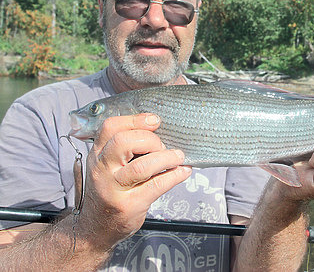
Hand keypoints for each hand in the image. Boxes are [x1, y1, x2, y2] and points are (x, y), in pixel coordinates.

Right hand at [78, 113, 191, 248]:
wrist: (96, 227)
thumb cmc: (109, 190)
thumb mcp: (107, 164)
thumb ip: (124, 147)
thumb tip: (157, 129)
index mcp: (97, 154)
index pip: (110, 127)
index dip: (135, 120)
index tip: (155, 120)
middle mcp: (102, 169)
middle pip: (124, 142)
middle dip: (151, 140)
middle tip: (163, 146)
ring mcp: (114, 188)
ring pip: (143, 166)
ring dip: (167, 158)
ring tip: (178, 157)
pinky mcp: (129, 204)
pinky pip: (157, 185)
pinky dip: (175, 176)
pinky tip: (183, 171)